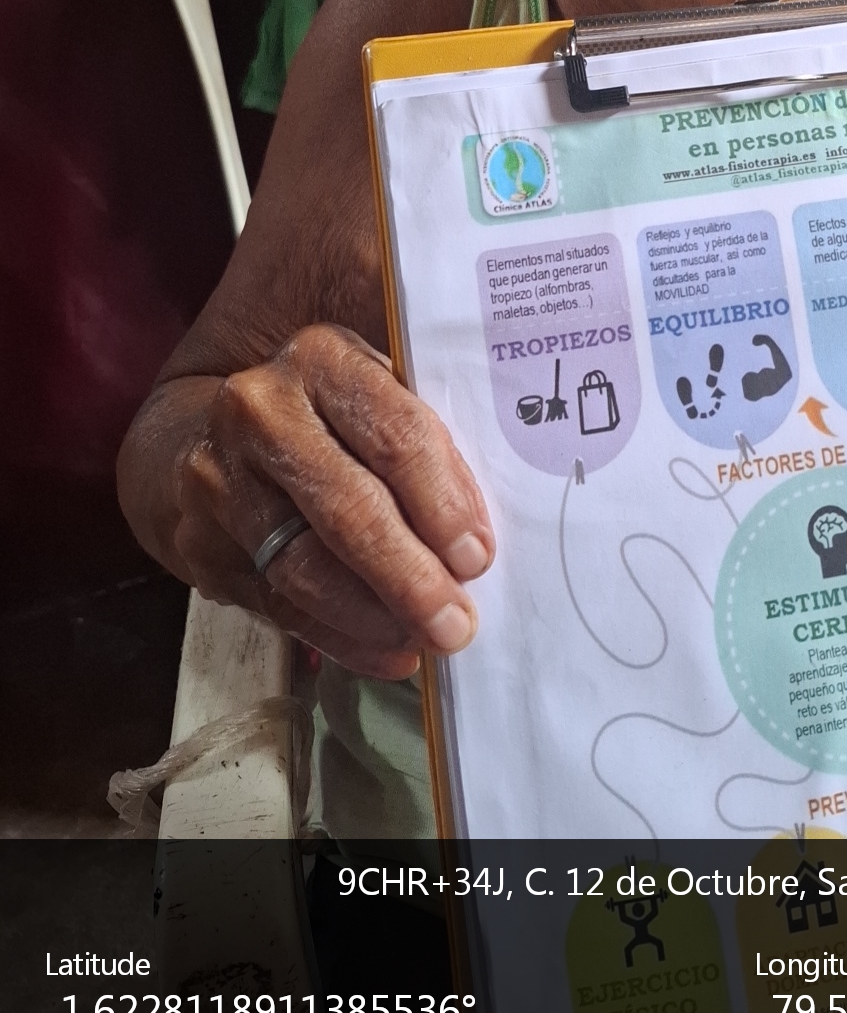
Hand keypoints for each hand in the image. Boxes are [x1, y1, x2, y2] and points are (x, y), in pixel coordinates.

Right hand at [171, 326, 492, 678]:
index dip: (441, 502)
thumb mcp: (381, 393)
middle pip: (346, 507)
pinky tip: (384, 652)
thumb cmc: (335, 416)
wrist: (215, 432)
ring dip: (373, 616)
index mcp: (322, 359)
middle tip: (456, 624)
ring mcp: (219, 477)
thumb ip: (429, 442)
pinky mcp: (199, 541)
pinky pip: (275, 604)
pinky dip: (337, 637)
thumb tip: (481, 541)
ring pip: (302, 566)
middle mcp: (260, 410)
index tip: (478, 557)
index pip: (394, 434)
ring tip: (425, 641)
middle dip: (409, 576)